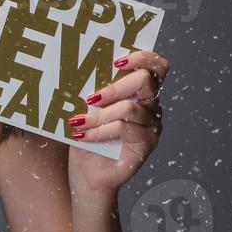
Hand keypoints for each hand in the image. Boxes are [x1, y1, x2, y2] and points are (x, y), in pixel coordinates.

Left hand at [65, 49, 169, 196]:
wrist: (87, 174)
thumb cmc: (86, 135)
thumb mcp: (85, 109)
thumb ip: (91, 88)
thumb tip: (75, 66)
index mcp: (140, 92)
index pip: (157, 66)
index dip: (142, 58)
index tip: (115, 61)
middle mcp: (151, 106)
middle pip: (145, 81)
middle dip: (114, 87)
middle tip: (90, 98)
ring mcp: (152, 126)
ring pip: (130, 108)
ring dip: (99, 114)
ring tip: (78, 122)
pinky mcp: (146, 144)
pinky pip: (124, 128)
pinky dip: (99, 130)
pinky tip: (82, 136)